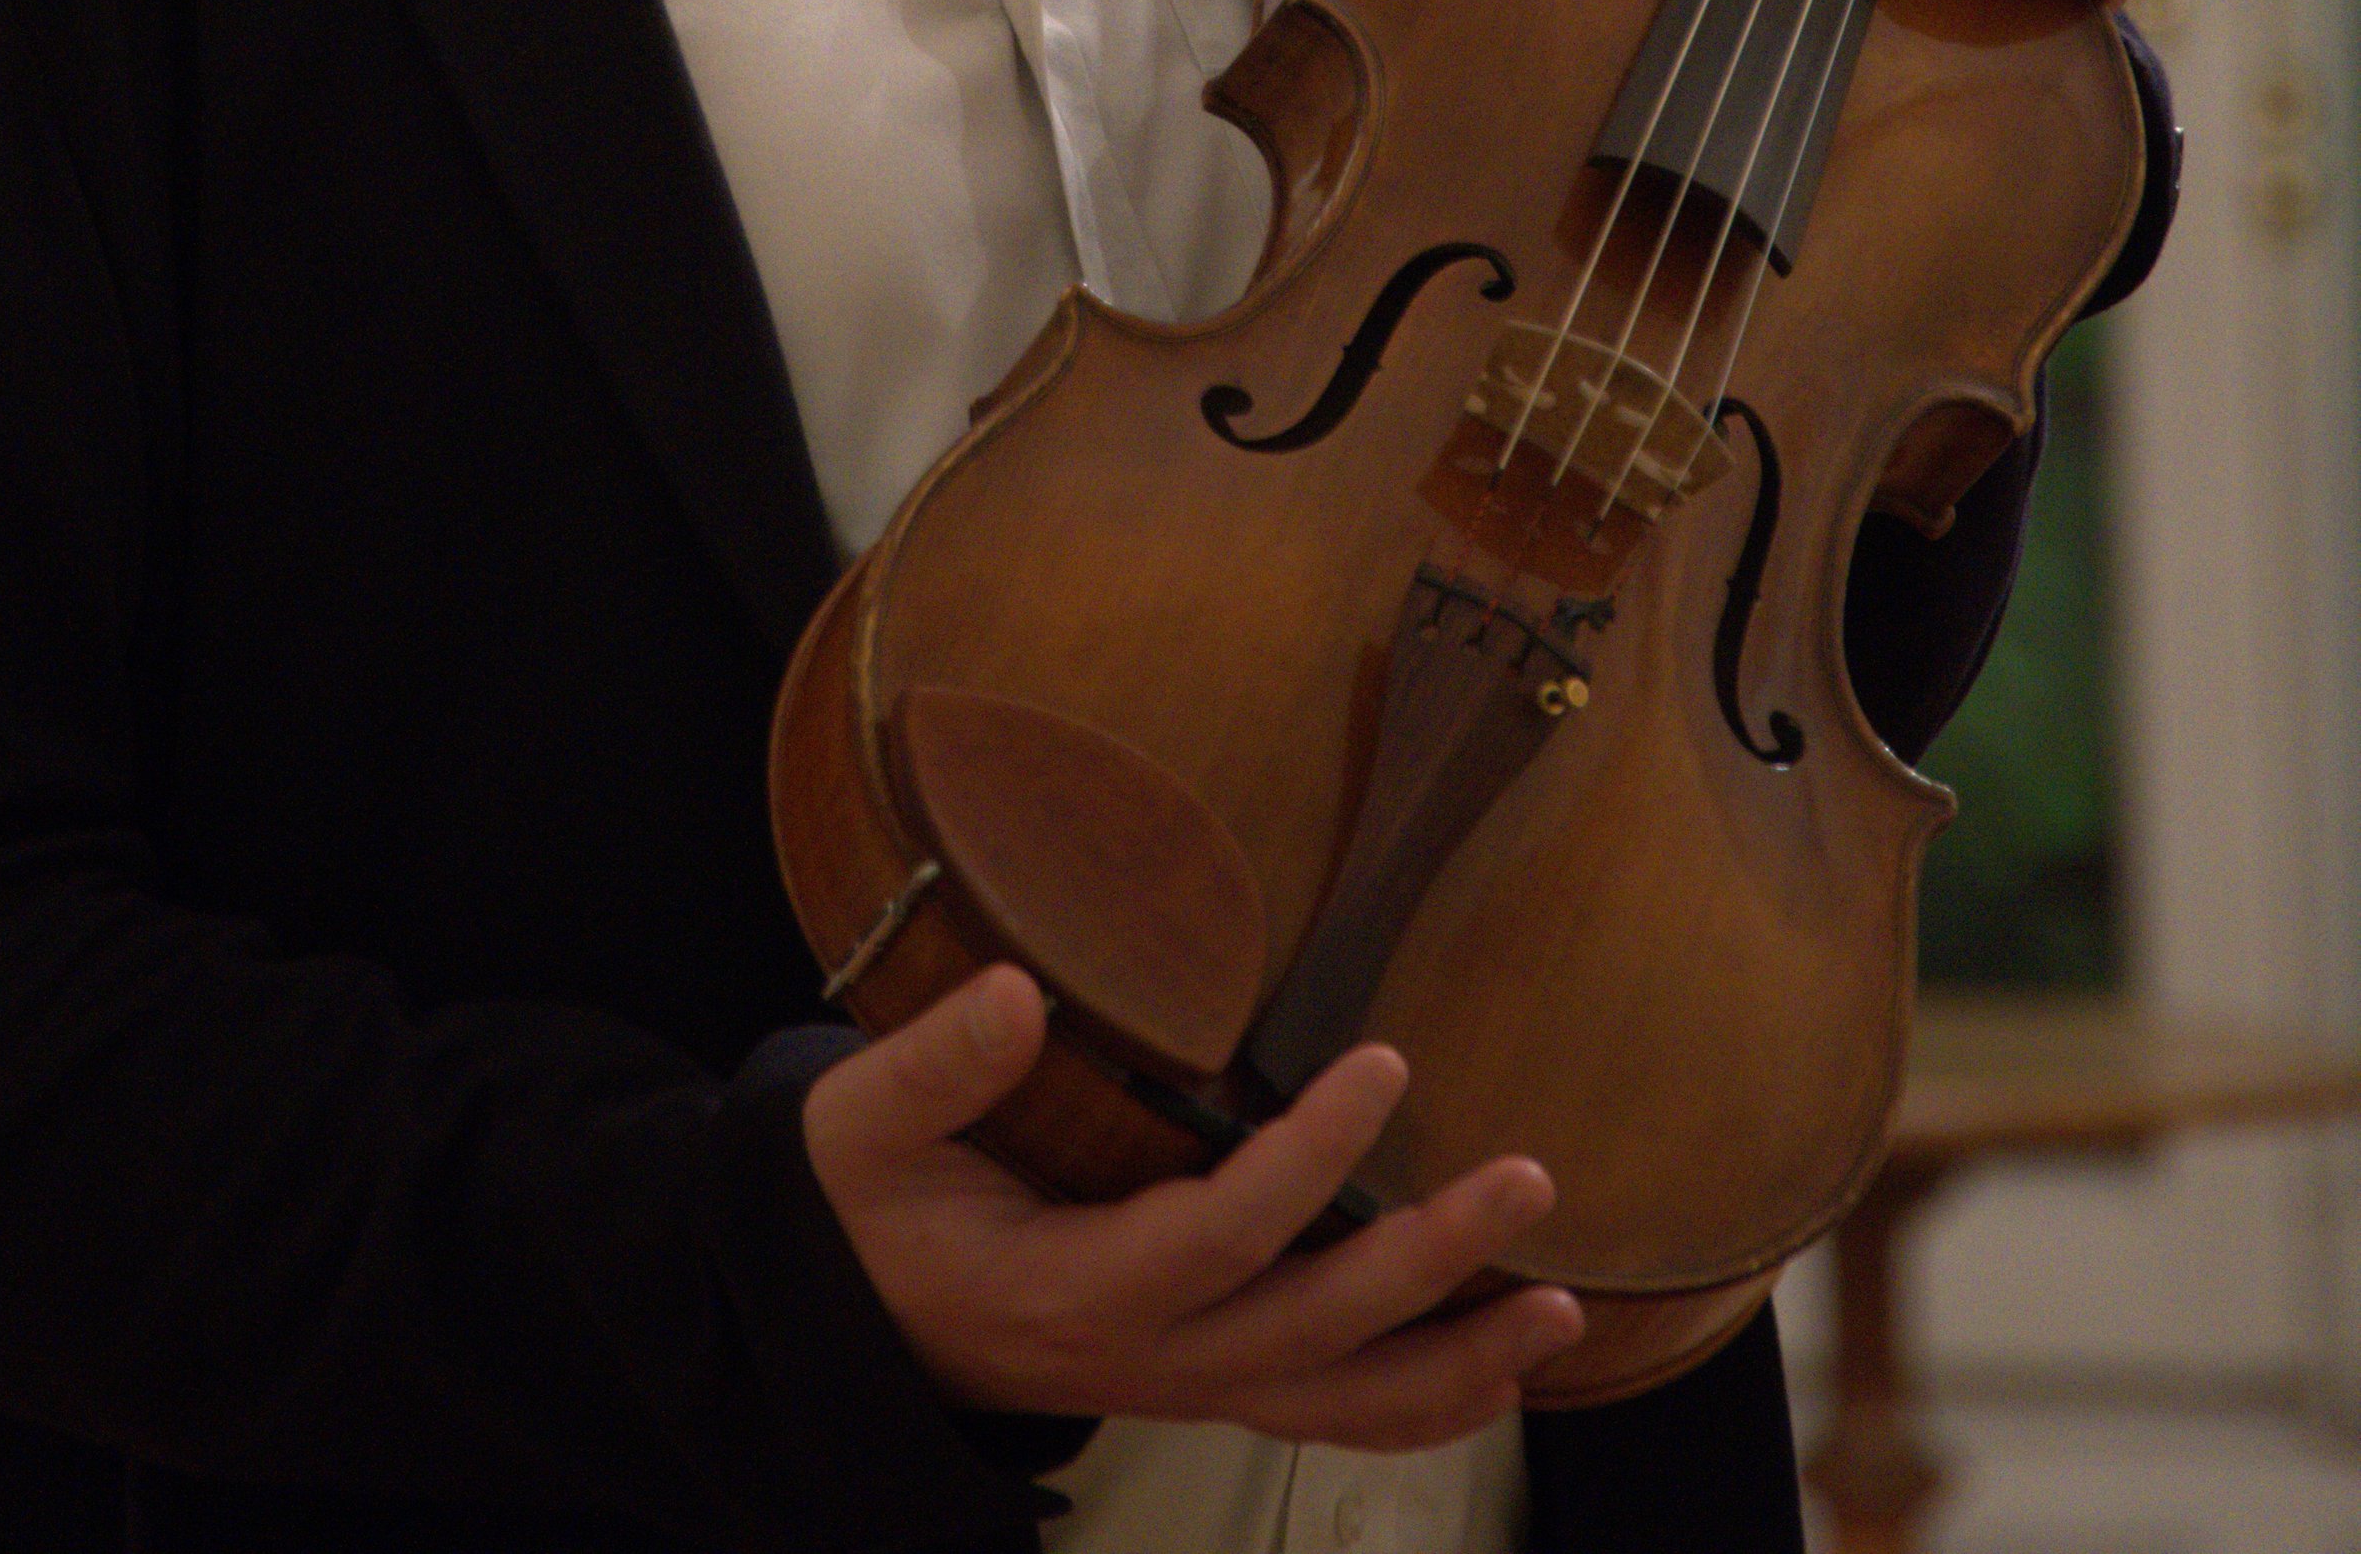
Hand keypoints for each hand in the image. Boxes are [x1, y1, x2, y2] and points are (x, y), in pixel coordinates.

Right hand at [803, 964, 1582, 1445]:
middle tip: (1526, 1179)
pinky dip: (1424, 1402)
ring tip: (1561, 1304)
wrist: (844, 1318)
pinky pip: (1327, 1413)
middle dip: (1431, 1263)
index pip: (1217, 1233)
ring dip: (1458, 1360)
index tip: (1384, 1065)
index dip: (1308, 1163)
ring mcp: (1182, 1385)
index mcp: (1073, 1287)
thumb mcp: (859, 1127)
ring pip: (1340, 1399)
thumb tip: (1018, 993)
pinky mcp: (1202, 1382)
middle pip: (1313, 1330)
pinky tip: (1504, 1365)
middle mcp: (1147, 1359)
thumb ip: (936, 1067)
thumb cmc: (863, 1207)